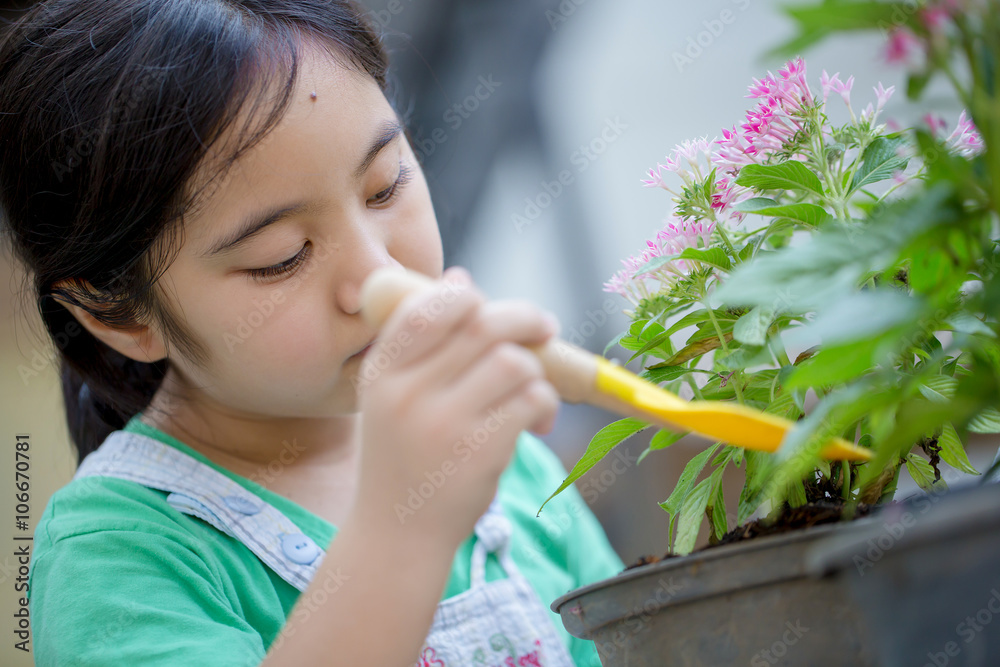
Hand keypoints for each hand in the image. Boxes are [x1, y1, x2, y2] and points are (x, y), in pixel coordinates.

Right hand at [354, 266, 560, 546]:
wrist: (398, 534)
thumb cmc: (402, 457)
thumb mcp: (392, 396)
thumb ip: (421, 341)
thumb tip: (460, 278)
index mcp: (383, 371)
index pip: (428, 307)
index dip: (467, 296)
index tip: (488, 305)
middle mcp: (408, 393)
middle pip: (483, 325)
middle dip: (524, 319)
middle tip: (544, 327)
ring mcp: (444, 423)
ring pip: (514, 362)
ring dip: (535, 372)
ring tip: (532, 397)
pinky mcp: (480, 451)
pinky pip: (532, 400)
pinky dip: (545, 405)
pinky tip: (537, 423)